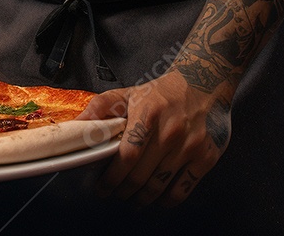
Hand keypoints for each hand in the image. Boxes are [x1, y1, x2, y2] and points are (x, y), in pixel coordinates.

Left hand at [78, 70, 231, 206]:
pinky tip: (157, 200)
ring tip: (133, 200)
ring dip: (142, 199)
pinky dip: (168, 200)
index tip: (101, 188)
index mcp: (148, 113)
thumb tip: (78, 124)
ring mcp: (190, 145)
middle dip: (123, 191)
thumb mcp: (128, 92)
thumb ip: (101, 107)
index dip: (112, 177)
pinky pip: (183, 188)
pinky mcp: (206, 156)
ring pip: (160, 185)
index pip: (127, 155)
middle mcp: (170, 131)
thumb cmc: (159, 93)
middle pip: (140, 175)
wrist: (201, 83)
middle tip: (114, 195)